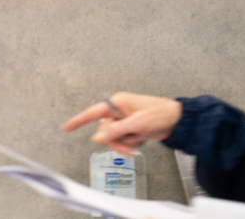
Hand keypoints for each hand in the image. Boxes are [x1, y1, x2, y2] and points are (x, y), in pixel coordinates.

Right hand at [61, 92, 182, 155]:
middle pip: (104, 129)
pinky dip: (131, 142)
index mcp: (117, 102)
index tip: (66, 127)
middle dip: (115, 139)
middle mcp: (118, 110)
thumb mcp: (137, 123)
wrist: (178, 121)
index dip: (78, 120)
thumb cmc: (161, 114)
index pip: (92, 113)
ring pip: (113, 136)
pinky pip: (123, 138)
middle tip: (128, 143)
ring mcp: (125, 119)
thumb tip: (98, 137)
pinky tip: (141, 138)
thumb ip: (116, 130)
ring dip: (124, 142)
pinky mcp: (131, 126)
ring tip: (137, 141)